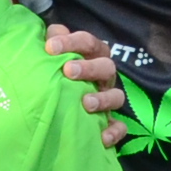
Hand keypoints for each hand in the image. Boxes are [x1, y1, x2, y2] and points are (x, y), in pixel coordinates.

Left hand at [45, 24, 132, 146]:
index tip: (50, 47)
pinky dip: (113, 131)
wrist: (53, 108)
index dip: (72, 42)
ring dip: (103, 99)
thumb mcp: (51, 56)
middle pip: (106, 66)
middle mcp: (102, 76)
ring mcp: (108, 99)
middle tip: (69, 71)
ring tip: (85, 102)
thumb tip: (50, 33)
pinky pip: (120, 127)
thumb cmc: (54, 74)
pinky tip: (101, 136)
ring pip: (117, 96)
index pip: (88, 43)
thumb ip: (51, 42)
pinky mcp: (109, 122)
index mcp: (91, 56)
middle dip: (89, 67)